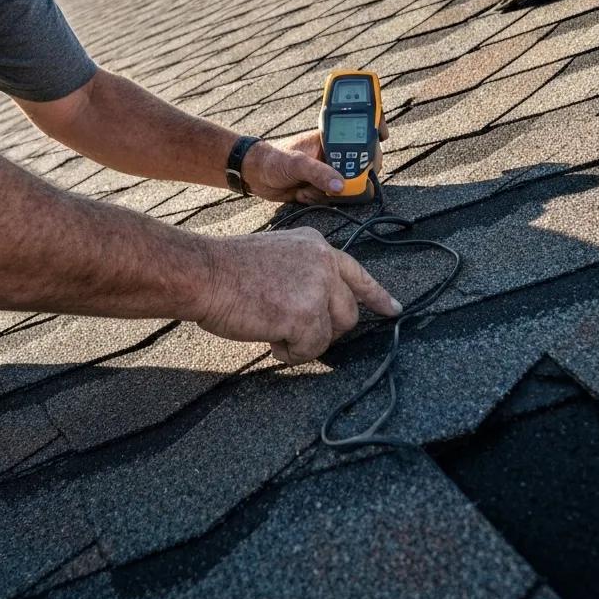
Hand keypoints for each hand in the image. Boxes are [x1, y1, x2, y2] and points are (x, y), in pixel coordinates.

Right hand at [195, 226, 401, 363]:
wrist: (206, 272)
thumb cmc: (229, 269)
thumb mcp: (277, 255)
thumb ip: (304, 273)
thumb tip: (316, 305)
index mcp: (316, 246)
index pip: (357, 273)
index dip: (377, 295)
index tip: (393, 309)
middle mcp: (324, 263)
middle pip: (348, 311)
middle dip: (327, 328)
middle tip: (296, 331)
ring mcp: (318, 288)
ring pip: (332, 333)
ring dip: (306, 340)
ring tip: (275, 330)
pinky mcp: (307, 315)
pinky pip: (311, 348)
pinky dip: (290, 352)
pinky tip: (270, 338)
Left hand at [242, 119, 389, 204]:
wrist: (255, 177)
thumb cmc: (273, 160)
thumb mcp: (296, 164)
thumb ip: (319, 173)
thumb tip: (341, 184)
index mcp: (329, 137)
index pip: (359, 128)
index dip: (374, 128)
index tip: (382, 136)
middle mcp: (333, 153)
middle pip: (361, 163)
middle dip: (347, 178)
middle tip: (330, 182)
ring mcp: (329, 170)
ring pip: (348, 185)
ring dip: (328, 192)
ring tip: (306, 188)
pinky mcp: (324, 187)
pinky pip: (335, 198)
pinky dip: (321, 200)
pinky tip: (303, 194)